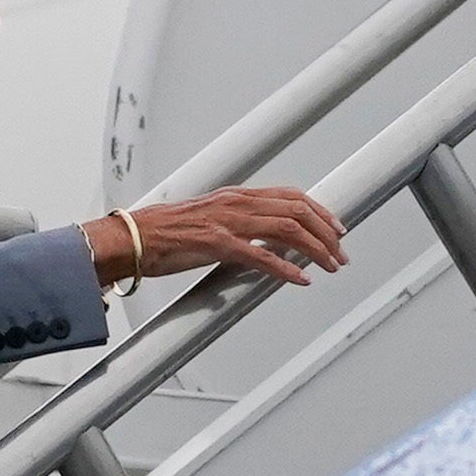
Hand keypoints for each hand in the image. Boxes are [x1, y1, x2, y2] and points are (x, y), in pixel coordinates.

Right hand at [98, 187, 345, 288]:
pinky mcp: (217, 245)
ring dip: (315, 250)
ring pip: (287, 230)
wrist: (134, 237)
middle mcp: (237, 204)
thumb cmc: (166, 232)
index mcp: (236, 196)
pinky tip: (300, 280)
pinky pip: (261, 256)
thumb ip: (238, 224)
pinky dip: (286, 269)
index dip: (320, 211)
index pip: (291, 196)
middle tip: (341, 254)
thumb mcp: (210, 219)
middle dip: (326, 232)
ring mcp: (228, 223)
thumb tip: (264, 240)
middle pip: (297, 210)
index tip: (338, 228)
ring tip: (329, 267)